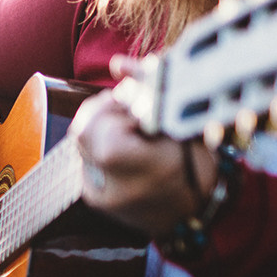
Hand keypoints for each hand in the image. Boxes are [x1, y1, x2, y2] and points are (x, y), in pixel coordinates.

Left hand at [73, 57, 218, 237]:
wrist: (196, 213)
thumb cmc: (196, 164)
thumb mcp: (181, 122)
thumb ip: (148, 88)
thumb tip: (118, 63)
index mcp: (133, 165)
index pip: (101, 121)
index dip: (118, 106)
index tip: (141, 109)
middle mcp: (109, 184)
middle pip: (82, 130)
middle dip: (103, 112)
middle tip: (131, 114)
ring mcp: (97, 194)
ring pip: (79, 143)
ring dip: (101, 127)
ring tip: (130, 132)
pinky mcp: (92, 198)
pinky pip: (84, 159)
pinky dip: (101, 146)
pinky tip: (125, 149)